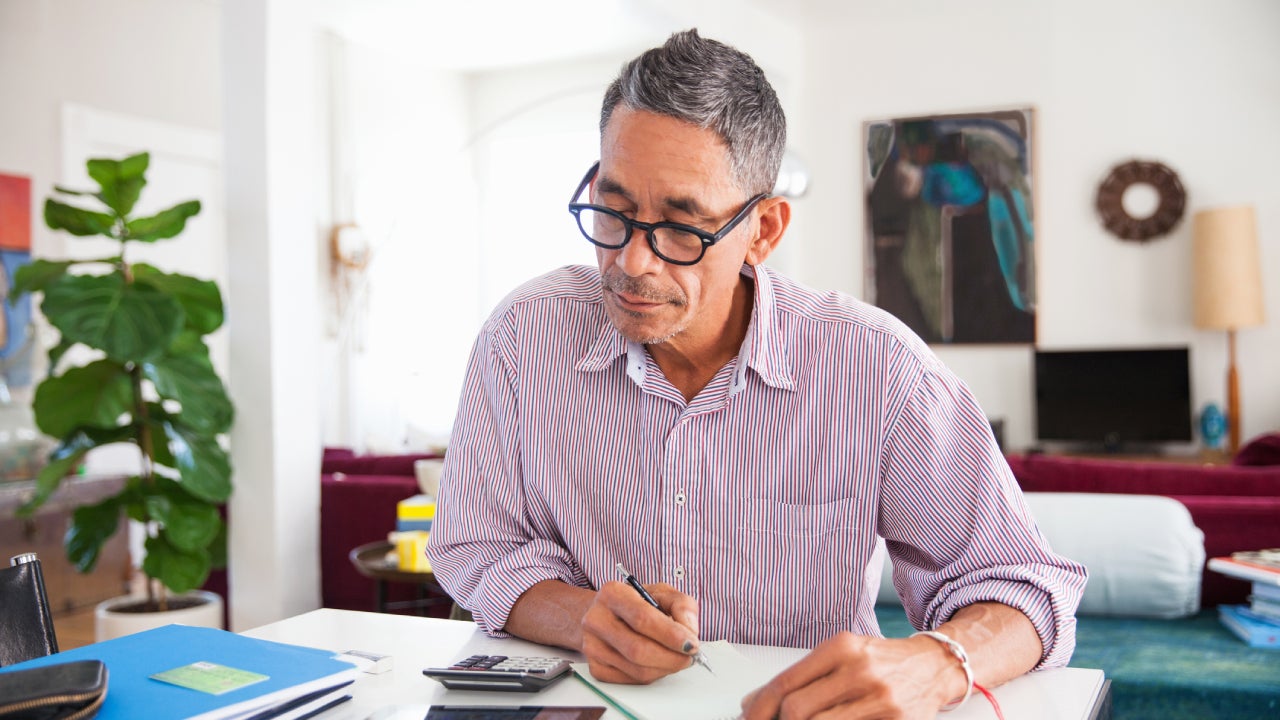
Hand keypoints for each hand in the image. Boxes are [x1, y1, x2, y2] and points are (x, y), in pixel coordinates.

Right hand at [580, 580, 700, 683]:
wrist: (605, 614)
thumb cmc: (636, 603)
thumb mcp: (661, 593)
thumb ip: (681, 604)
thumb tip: (689, 631)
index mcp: (612, 594)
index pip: (642, 618)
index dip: (671, 635)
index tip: (691, 644)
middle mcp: (597, 619)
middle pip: (638, 649)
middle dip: (671, 657)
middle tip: (690, 657)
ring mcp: (592, 646)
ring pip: (637, 669)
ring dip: (665, 668)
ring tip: (677, 659)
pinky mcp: (595, 667)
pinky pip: (631, 680)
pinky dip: (652, 675)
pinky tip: (658, 663)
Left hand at [740, 633, 961, 719]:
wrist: (936, 665)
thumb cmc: (883, 660)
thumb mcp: (843, 654)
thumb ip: (802, 675)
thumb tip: (754, 700)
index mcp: (841, 647)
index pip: (786, 682)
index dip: (760, 707)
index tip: (746, 718)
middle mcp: (860, 670)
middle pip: (798, 710)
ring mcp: (879, 699)